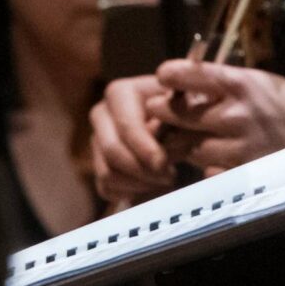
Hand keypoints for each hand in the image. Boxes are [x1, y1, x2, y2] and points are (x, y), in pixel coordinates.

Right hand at [88, 75, 176, 208]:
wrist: (178, 120)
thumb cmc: (185, 107)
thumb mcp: (187, 102)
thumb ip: (180, 110)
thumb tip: (165, 123)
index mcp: (120, 93)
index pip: (127, 126)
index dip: (145, 149)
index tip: (164, 165)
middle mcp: (102, 113)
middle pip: (112, 151)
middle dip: (142, 169)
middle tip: (170, 176)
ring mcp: (96, 139)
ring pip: (107, 173)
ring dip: (139, 183)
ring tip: (166, 178)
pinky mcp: (98, 163)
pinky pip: (105, 188)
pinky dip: (130, 193)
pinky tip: (153, 185)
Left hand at [152, 59, 284, 174]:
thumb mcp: (257, 81)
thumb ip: (222, 86)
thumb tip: (184, 89)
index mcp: (240, 84)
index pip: (191, 74)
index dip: (170, 75)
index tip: (162, 77)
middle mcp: (238, 114)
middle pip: (180, 115)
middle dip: (164, 113)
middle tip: (157, 111)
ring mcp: (241, 146)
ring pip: (190, 148)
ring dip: (181, 143)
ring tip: (180, 137)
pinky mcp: (247, 172)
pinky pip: (210, 172)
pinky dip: (204, 167)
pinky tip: (207, 159)